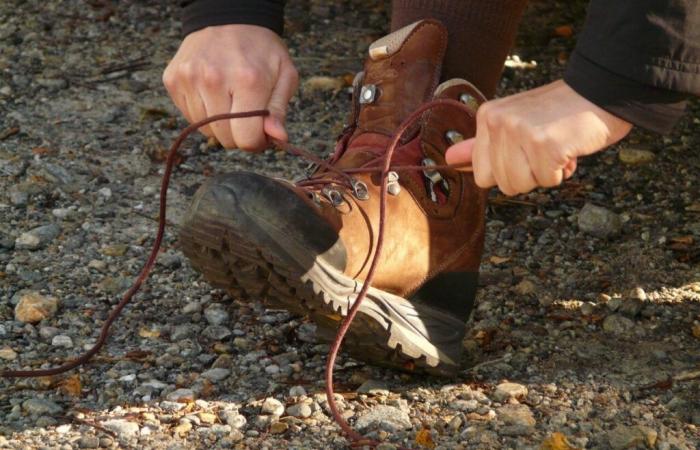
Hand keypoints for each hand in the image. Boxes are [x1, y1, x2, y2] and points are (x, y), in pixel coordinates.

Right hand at [163, 25, 298, 150]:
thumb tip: (278, 138)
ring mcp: (189, 78)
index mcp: (248, 81)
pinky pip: (190, 117)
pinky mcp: (173, 79)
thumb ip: (279, 110)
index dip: (256, 142)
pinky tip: (213, 93)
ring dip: (220, 124)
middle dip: (238, 134)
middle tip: (246, 113)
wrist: (229, 18)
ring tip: (229, 99)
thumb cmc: (261, 50)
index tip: (261, 132)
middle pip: (225, 138)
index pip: (246, 138)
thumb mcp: (284, 75)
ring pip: (205, 130)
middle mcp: (214, 79)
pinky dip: (203, 113)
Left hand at [445, 80, 632, 194]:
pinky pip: (548, 180)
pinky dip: (563, 171)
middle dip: (528, 174)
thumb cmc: (559, 113)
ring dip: (545, 173)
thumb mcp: (514, 123)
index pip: (482, 175)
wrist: (601, 92)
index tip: (525, 149)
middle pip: (502, 184)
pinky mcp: (544, 143)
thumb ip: (481, 145)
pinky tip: (568, 147)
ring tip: (555, 146)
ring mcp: (519, 132)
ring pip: (522, 185)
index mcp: (487, 117)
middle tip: (544, 146)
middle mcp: (498, 122)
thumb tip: (449, 160)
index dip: (509, 171)